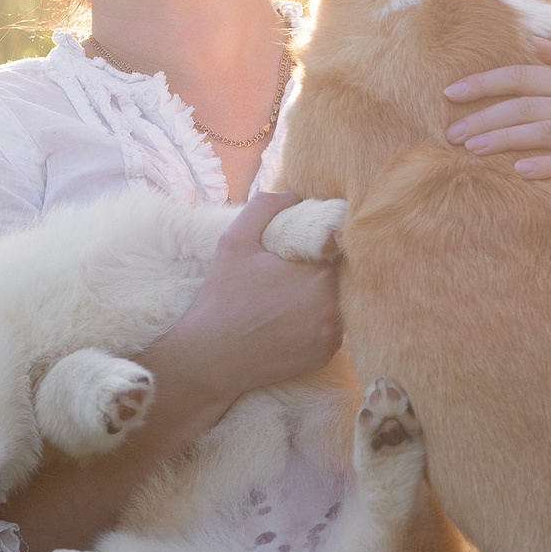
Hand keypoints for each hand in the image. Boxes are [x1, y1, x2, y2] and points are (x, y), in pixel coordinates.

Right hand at [165, 191, 342, 402]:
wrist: (209, 358)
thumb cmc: (221, 298)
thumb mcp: (235, 242)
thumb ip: (264, 208)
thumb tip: (293, 194)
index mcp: (319, 273)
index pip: (338, 246)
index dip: (323, 243)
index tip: (305, 247)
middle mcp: (334, 305)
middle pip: (341, 276)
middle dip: (323, 269)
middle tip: (295, 271)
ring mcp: (332, 334)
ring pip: (339, 302)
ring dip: (323, 296)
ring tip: (290, 297)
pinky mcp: (325, 355)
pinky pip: (332, 328)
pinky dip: (318, 322)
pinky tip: (290, 320)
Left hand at [443, 35, 550, 218]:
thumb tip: (537, 41)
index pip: (525, 76)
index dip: (487, 82)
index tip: (451, 92)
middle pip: (527, 105)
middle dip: (486, 116)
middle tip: (451, 133)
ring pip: (544, 133)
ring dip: (505, 140)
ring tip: (472, 149)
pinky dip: (545, 166)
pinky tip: (519, 172)